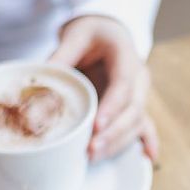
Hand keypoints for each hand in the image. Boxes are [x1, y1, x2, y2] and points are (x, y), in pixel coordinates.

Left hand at [48, 14, 158, 161]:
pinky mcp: (136, 104)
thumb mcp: (75, 35)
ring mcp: (140, 92)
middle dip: (113, 133)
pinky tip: (149, 158)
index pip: (123, 85)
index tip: (96, 125)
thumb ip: (61, 56)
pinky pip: (145, 124)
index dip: (111, 107)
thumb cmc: (92, 33)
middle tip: (90, 149)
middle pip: (133, 109)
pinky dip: (148, 141)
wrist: (108, 32)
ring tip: (95, 157)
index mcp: (126, 55)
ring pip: (138, 121)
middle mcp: (139, 76)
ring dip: (119, 142)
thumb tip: (40, 80)